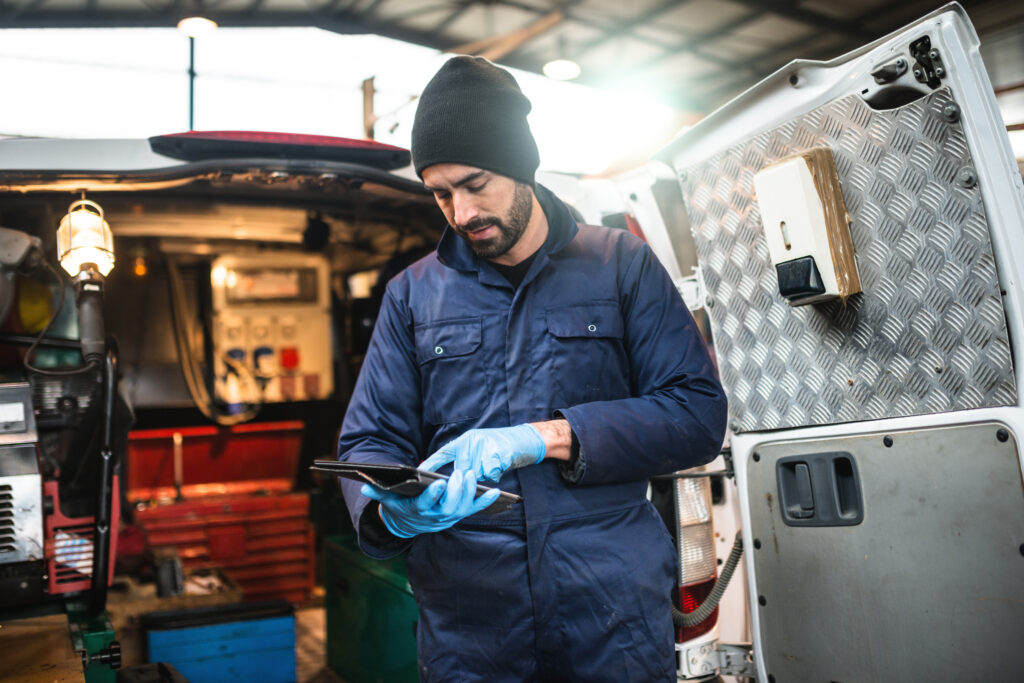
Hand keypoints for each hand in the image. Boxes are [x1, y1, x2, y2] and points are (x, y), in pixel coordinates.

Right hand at [360, 469, 499, 538]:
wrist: (408, 523)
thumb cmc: (399, 505)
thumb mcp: (387, 500)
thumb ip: (377, 492)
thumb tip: (364, 485)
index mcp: (417, 511)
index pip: (425, 504)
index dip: (432, 495)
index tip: (438, 482)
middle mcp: (435, 518)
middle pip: (448, 506)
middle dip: (456, 490)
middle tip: (461, 473)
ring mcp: (449, 517)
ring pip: (462, 508)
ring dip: (469, 492)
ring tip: (472, 474)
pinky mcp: (458, 515)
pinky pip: (474, 510)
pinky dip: (485, 502)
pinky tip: (496, 491)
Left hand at [419, 424, 545, 482]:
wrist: (527, 439)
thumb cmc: (503, 446)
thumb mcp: (481, 447)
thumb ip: (467, 458)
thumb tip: (456, 477)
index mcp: (466, 440)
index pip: (444, 453)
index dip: (431, 463)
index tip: (418, 472)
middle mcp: (472, 442)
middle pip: (462, 470)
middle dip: (465, 479)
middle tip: (472, 476)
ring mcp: (484, 447)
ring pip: (477, 474)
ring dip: (484, 476)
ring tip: (493, 466)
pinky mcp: (496, 454)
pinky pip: (490, 474)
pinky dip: (496, 474)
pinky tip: (501, 467)